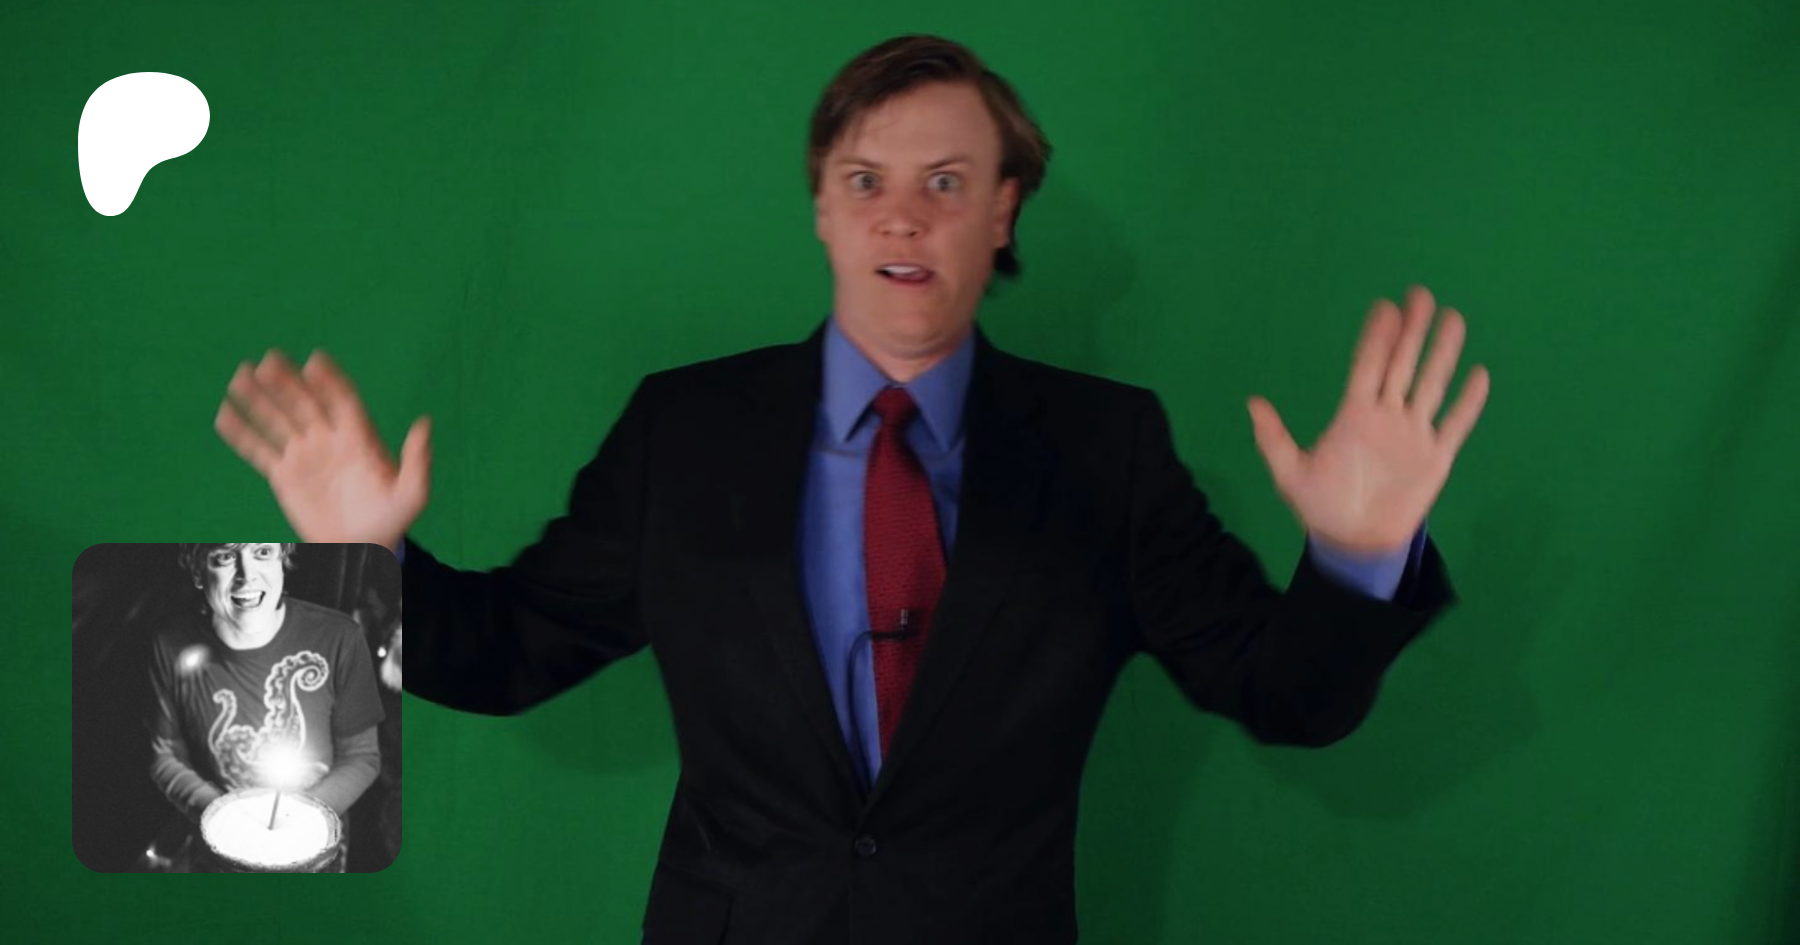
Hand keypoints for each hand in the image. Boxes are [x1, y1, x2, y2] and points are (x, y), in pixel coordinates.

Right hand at [214, 350, 430, 551]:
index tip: (314, 360)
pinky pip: (259, 451)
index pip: (342, 400)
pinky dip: (242, 434)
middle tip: (269, 359)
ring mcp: (304, 455)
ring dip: (260, 399)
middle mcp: (329, 439)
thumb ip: (417, 460)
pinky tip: (226, 413)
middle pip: (306, 403)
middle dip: (288, 381)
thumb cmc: (391, 520)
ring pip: (278, 420)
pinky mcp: (284, 475)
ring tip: (241, 375)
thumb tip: (425, 423)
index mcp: (359, 437)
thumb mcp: (412, 494)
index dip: (330, 380)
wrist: (360, 548)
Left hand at [1246, 286, 1489, 553]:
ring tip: (1453, 318)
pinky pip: (1455, 424)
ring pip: (1431, 385)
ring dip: (1442, 353)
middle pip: (1401, 365)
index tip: (1385, 306)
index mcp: (1352, 415)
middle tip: (1420, 294)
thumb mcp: (1290, 473)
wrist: (1354, 542)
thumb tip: (1252, 402)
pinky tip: (1479, 374)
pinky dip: (1468, 402)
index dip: (1376, 337)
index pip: (1367, 367)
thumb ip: (1274, 439)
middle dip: (1411, 331)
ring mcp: (1413, 434)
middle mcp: (1386, 416)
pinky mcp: (1436, 458)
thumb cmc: (1321, 505)